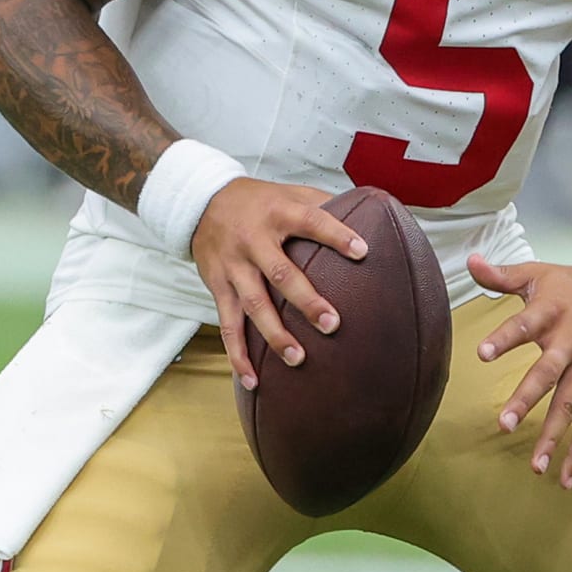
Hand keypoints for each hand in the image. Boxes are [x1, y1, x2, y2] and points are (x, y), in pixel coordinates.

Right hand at [192, 180, 367, 389]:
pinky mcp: (218, 286)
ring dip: (275, 334)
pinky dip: (238, 354)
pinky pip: (227, 325)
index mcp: (278, 213)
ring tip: (298, 358)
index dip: (336, 235)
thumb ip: (323, 204)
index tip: (363, 252)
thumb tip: (371, 214)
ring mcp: (234, 266)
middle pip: (281, 273)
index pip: (311, 222)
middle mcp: (254, 240)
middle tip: (332, 325)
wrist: (200, 202)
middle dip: (306, 301)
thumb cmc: (257, 201)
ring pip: (253, 304)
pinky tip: (253, 380)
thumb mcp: (289, 192)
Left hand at [469, 251, 571, 490]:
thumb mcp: (540, 273)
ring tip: (535, 466)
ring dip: (554, 435)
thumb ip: (502, 276)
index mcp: (551, 312)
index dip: (504, 338)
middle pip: (549, 372)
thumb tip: (471, 260)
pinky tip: (565, 477)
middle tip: (505, 424)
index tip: (482, 353)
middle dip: (528, 399)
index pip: (524, 324)